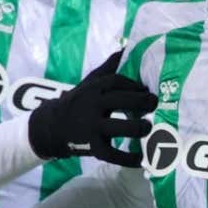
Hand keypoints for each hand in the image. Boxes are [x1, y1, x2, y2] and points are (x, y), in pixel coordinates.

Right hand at [28, 52, 155, 166]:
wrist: (52, 127)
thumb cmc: (78, 102)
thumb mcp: (90, 83)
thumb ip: (108, 68)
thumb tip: (126, 47)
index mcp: (93, 89)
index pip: (116, 81)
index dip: (133, 84)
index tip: (146, 89)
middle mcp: (92, 106)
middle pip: (119, 100)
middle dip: (141, 101)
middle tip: (155, 104)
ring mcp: (91, 127)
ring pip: (117, 127)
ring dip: (136, 128)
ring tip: (148, 127)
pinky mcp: (92, 147)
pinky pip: (112, 154)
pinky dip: (127, 158)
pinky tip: (140, 159)